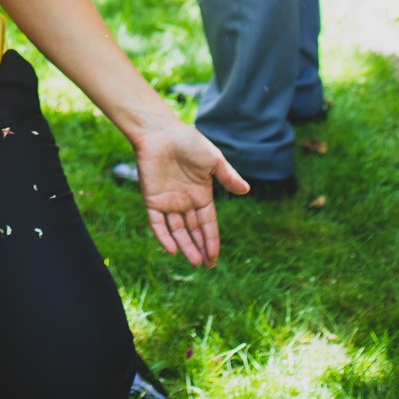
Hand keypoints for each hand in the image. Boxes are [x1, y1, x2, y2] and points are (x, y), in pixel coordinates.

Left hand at [129, 117, 245, 266]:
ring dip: (184, 246)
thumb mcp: (213, 160)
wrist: (160, 132)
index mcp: (201, 195)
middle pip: (193, 231)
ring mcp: (168, 202)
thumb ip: (227, 176)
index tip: (215, 257)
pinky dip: (163, 236)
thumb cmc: (188, 142)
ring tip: (194, 262)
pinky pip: (157, 223)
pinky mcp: (152, 199)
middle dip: (200, 248)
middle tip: (206, 265)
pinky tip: (172, 249)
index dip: (211, 240)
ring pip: (176, 231)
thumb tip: (246, 190)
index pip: (207, 223)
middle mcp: (184, 202)